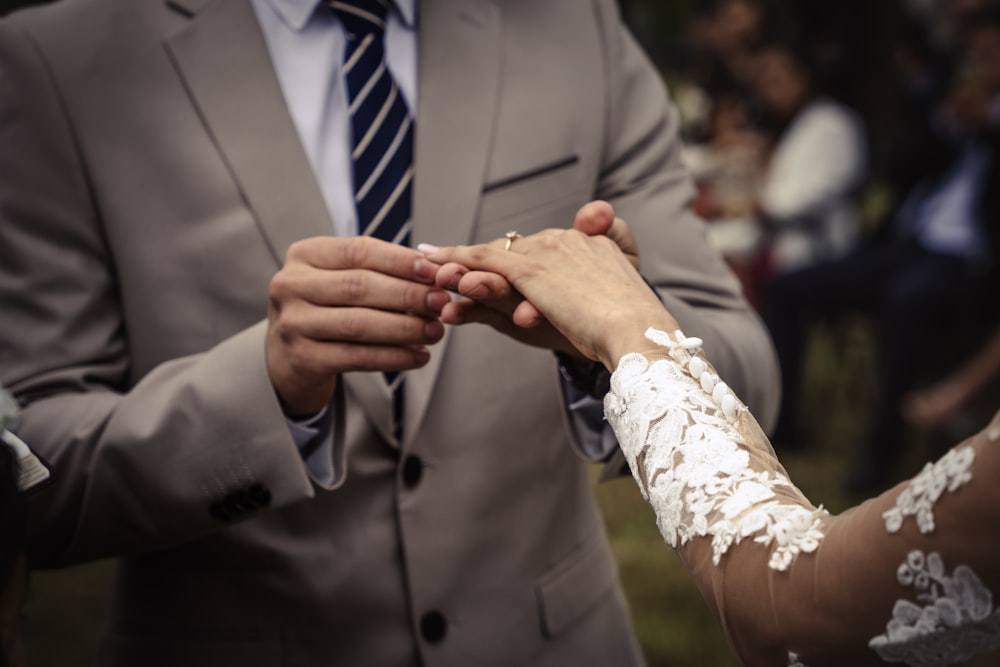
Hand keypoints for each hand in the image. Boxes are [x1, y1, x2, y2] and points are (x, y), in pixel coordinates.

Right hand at [266, 236, 448, 416]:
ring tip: (435, 331)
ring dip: (405, 328)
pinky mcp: (302, 359)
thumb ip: (379, 271)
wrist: (287, 360)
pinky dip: (393, 357)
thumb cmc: (325, 311)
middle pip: (359, 286)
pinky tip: (418, 356)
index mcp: (304, 255)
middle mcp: (291, 285)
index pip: (358, 251)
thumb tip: (433, 268)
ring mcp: (293, 323)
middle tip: (441, 303)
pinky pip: (357, 357)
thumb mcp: (341, 281)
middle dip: (407, 295)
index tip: (434, 270)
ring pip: (359, 324)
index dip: (400, 260)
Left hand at [420, 205, 676, 368]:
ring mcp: (548, 252)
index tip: (482, 266)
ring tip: (429, 268)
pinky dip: (456, 260)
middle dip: (473, 260)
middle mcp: (565, 241)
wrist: (638, 334)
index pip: (538, 250)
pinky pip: (485, 260)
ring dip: (458, 261)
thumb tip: (568, 284)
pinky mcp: (532, 270)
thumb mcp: (613, 300)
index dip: (507, 259)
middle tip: (435, 263)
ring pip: (493, 255)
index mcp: (588, 246)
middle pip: (511, 251)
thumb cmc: (630, 329)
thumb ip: (591, 292)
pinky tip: (434, 265)